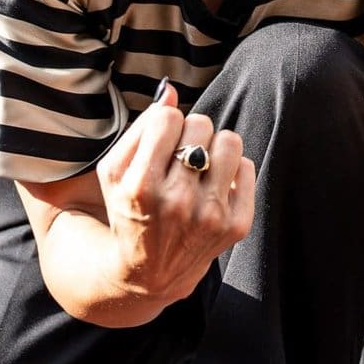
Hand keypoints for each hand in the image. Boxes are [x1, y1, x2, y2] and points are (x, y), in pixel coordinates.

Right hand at [93, 80, 254, 305]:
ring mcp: (210, 217)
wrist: (149, 273)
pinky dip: (233, 170)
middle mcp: (177, 203)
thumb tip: (170, 90)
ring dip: (215, 146)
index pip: (169, 118)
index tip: (161, 142)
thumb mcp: (115, 171)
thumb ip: (141, 127)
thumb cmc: (129, 210)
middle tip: (180, 156)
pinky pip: (247, 166)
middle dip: (191, 133)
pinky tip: (214, 186)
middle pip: (201, 124)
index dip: (166, 123)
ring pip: (230, 141)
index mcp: (140, 187)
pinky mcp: (236, 227)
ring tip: (201, 165)